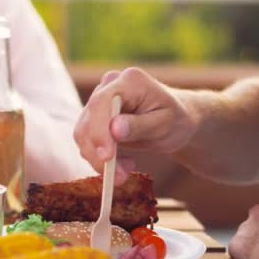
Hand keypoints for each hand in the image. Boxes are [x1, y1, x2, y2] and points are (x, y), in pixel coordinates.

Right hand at [73, 68, 199, 183]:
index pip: (102, 103)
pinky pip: (86, 141)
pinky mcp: (94, 118)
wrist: (175, 122)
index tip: (107, 157)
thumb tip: (115, 130)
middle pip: (88, 120)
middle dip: (99, 153)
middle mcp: (109, 86)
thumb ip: (140, 125)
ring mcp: (99, 101)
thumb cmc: (174, 120)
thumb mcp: (165, 124)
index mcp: (129, 81)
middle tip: (118, 177)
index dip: (99, 131)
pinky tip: (120, 164)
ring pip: (83, 133)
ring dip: (98, 159)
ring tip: (124, 173)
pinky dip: (98, 158)